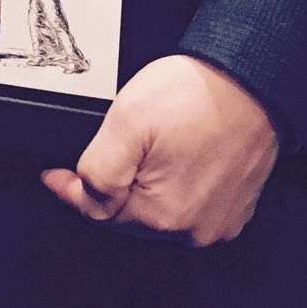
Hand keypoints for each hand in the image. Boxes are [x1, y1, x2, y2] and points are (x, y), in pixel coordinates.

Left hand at [41, 55, 279, 245]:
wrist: (253, 78)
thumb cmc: (197, 95)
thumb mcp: (126, 123)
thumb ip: (98, 171)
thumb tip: (81, 195)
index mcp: (165, 216)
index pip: (99, 215)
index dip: (72, 189)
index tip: (54, 176)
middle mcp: (195, 229)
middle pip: (129, 216)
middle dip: (109, 187)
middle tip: (108, 148)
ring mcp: (218, 220)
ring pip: (158, 210)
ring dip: (141, 186)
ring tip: (146, 146)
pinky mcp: (234, 206)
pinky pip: (189, 202)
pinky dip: (172, 184)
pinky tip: (173, 154)